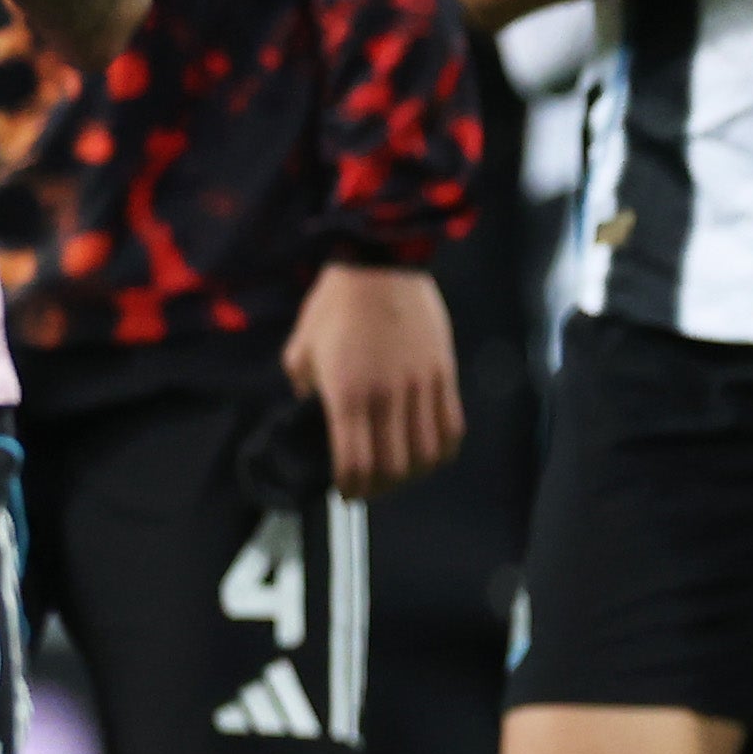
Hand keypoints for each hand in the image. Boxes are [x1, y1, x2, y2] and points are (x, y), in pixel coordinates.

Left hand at [282, 260, 464, 498]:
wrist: (379, 262)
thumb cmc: (335, 303)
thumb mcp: (301, 347)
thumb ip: (305, 388)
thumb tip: (315, 413)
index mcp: (347, 394)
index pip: (355, 463)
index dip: (352, 487)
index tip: (347, 491)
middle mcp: (386, 397)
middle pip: (394, 467)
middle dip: (381, 487)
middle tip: (372, 487)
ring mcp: (420, 386)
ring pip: (426, 452)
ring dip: (414, 473)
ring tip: (402, 473)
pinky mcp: (443, 373)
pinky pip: (451, 425)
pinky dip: (442, 449)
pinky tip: (431, 452)